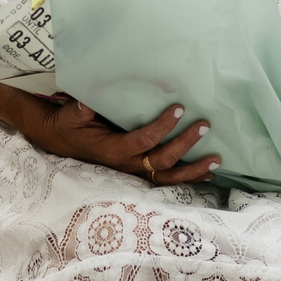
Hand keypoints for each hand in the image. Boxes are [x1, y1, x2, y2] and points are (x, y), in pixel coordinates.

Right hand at [21, 99, 217, 185]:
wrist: (64, 142)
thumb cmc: (71, 125)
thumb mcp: (72, 115)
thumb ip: (82, 108)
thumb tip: (88, 100)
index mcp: (113, 149)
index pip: (142, 140)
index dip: (161, 127)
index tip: (179, 109)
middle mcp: (127, 165)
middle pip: (162, 161)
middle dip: (185, 144)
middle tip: (204, 126)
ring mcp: (136, 172)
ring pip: (169, 177)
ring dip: (194, 170)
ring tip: (216, 160)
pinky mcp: (141, 173)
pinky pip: (167, 180)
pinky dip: (189, 178)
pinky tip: (208, 174)